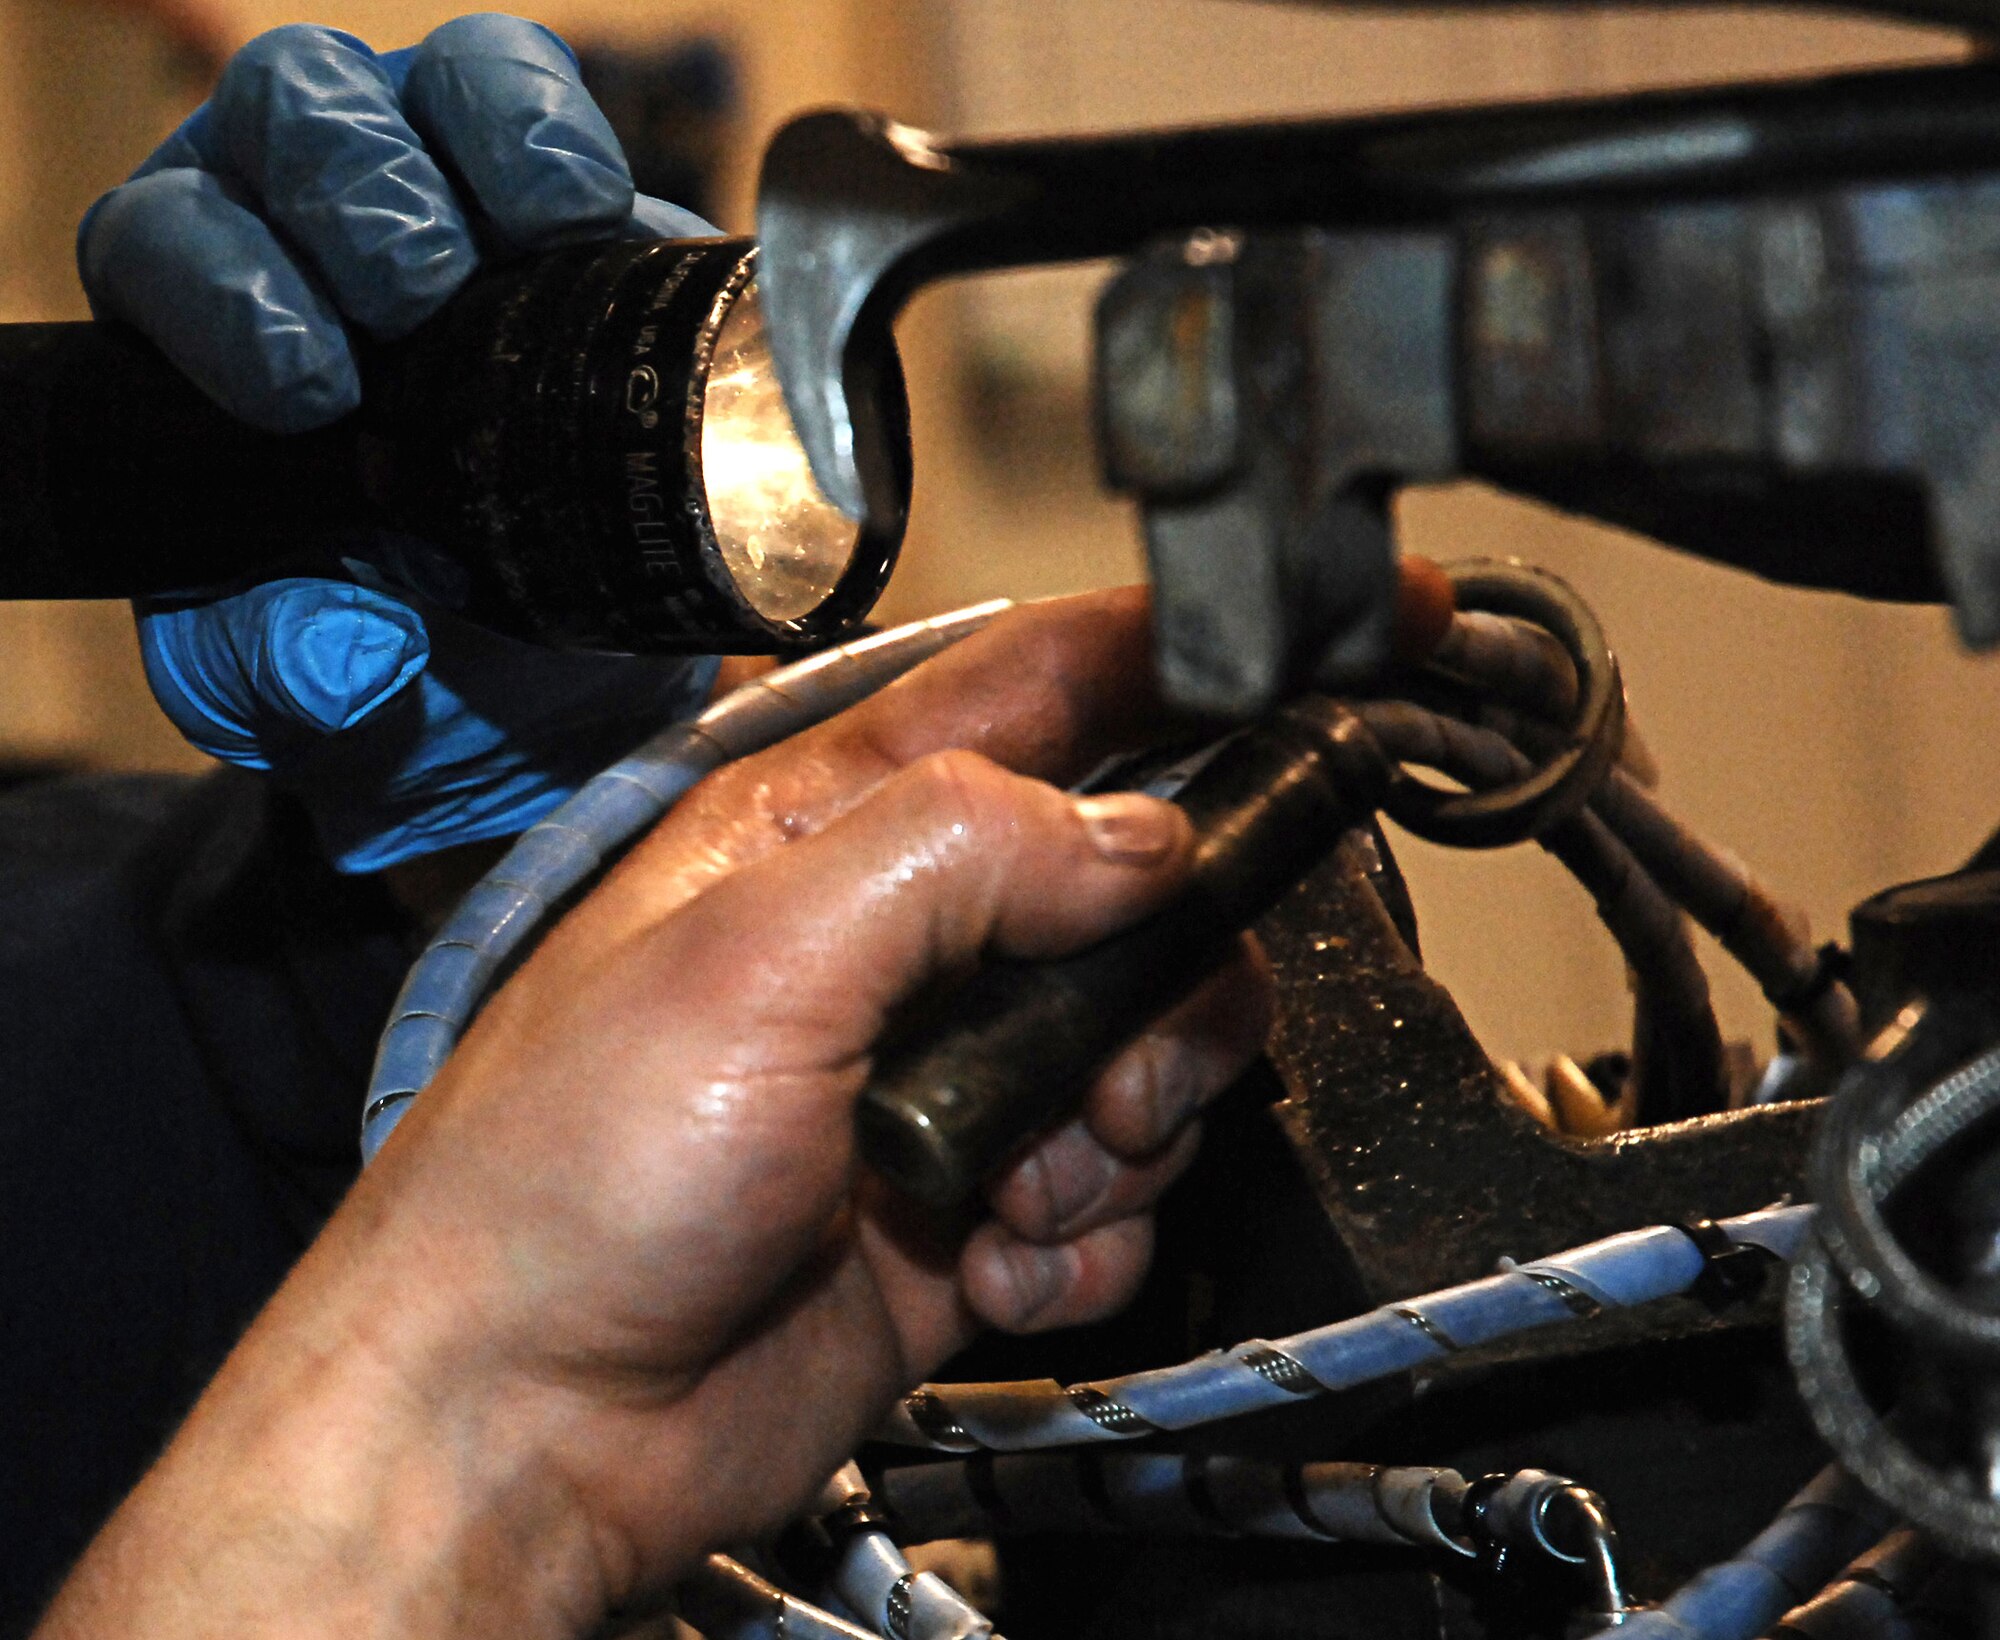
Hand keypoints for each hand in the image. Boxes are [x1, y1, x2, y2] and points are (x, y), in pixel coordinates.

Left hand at [36, 590, 1272, 1638]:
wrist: (524, 1427)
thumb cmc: (562, 1183)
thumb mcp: (751, 963)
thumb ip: (958, 856)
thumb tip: (1138, 838)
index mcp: (833, 827)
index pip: (1045, 686)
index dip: (1187, 654)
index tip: (1321, 646)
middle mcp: (906, 938)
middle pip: (1145, 888)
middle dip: (1171, 981)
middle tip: (1115, 1069)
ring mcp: (950, 1079)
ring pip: (1155, 1049)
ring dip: (1122, 1137)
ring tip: (1016, 1192)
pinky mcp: (976, 1206)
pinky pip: (1121, 1197)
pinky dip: (1085, 1243)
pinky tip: (986, 1266)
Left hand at [80, 15, 724, 871]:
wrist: (539, 671)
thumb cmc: (393, 648)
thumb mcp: (298, 686)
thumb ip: (279, 670)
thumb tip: (343, 654)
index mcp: (198, 331)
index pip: (166, 247)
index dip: (224, 296)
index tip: (311, 393)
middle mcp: (297, 228)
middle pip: (281, 116)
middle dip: (344, 195)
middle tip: (415, 294)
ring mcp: (434, 194)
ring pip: (410, 82)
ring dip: (461, 143)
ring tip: (523, 241)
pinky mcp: (554, 204)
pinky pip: (532, 98)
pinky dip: (555, 137)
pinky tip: (586, 211)